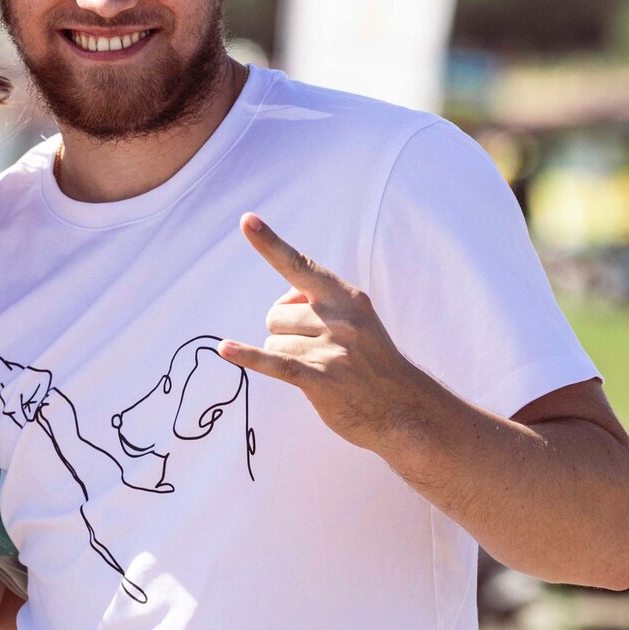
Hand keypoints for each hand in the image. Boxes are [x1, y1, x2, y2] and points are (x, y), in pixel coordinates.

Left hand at [218, 213, 434, 453]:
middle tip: (317, 350)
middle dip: (284, 332)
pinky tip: (225, 348)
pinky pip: (274, 362)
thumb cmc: (371, 359)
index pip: (301, 265)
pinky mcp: (321, 380)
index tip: (246, 221)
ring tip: (318, 369)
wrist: (403, 408)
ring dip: (285, 356)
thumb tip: (284, 301)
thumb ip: (320, 301)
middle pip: (275, 314)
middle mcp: (340, 318)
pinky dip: (247, 355)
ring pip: (273, 342)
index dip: (270, 244)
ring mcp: (332, 350)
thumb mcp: (357, 318)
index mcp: (347, 297)